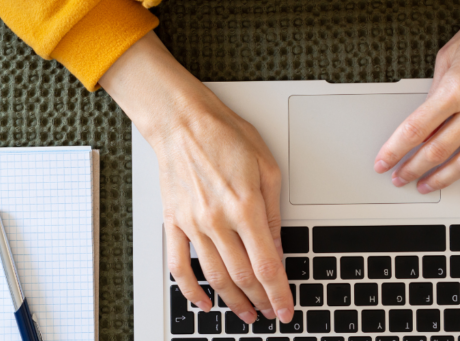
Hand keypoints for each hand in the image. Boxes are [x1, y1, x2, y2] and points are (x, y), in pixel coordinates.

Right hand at [100, 32, 293, 323]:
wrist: (182, 122)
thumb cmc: (225, 136)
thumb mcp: (267, 168)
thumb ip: (274, 213)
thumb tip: (278, 246)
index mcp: (245, 206)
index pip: (266, 264)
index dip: (278, 293)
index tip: (285, 308)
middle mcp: (217, 220)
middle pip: (242, 276)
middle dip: (260, 301)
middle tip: (271, 313)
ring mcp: (192, 224)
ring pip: (214, 276)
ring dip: (232, 301)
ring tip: (247, 314)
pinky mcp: (173, 222)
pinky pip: (179, 265)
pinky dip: (190, 290)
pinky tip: (203, 302)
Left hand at [374, 0, 459, 198]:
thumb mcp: (451, 53)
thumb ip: (437, 89)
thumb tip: (427, 119)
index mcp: (457, 87)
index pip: (415, 129)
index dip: (395, 151)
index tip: (384, 162)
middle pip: (438, 150)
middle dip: (413, 170)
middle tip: (400, 178)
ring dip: (443, 179)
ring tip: (428, 186)